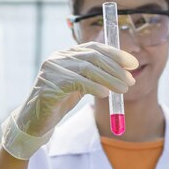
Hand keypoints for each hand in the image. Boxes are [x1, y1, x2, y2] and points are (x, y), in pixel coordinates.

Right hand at [2, 42, 137, 159]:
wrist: (34, 121)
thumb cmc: (58, 103)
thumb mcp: (80, 85)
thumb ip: (96, 75)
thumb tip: (124, 72)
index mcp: (66, 54)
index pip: (95, 47)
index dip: (116, 54)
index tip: (134, 64)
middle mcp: (58, 57)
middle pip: (93, 56)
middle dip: (116, 68)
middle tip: (130, 81)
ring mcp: (52, 69)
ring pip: (88, 68)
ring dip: (110, 79)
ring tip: (123, 90)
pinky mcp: (50, 83)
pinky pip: (77, 82)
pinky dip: (94, 87)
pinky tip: (105, 94)